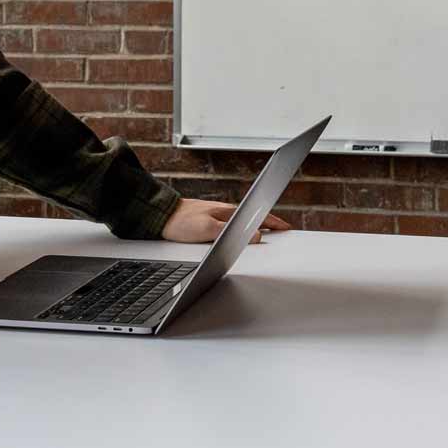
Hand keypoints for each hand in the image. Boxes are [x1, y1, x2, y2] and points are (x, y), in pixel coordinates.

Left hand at [162, 197, 292, 243]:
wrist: (161, 216)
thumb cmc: (181, 222)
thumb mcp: (208, 230)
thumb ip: (231, 232)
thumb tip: (256, 236)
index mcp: (228, 212)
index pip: (257, 215)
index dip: (274, 222)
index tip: (286, 228)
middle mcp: (225, 212)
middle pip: (254, 217)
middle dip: (270, 223)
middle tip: (283, 230)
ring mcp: (218, 215)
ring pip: (244, 220)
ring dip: (258, 224)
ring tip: (269, 231)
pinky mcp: (210, 220)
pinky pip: (234, 224)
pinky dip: (245, 227)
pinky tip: (243, 232)